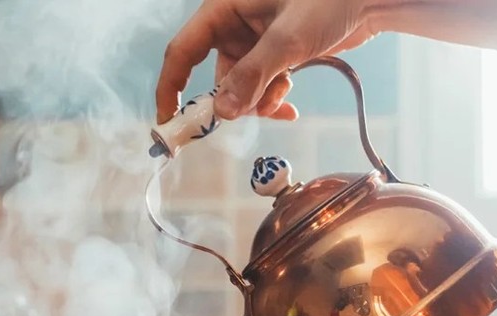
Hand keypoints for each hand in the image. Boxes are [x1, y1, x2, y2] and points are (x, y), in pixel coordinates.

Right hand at [156, 0, 384, 122]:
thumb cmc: (329, 0)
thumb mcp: (288, 38)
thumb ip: (253, 75)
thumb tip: (223, 112)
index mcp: (223, 8)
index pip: (182, 50)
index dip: (170, 85)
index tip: (168, 120)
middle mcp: (234, 24)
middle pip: (215, 74)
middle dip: (231, 101)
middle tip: (241, 121)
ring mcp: (256, 40)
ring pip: (242, 85)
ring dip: (257, 102)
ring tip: (281, 104)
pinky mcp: (276, 52)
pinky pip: (262, 84)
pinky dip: (272, 97)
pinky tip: (290, 104)